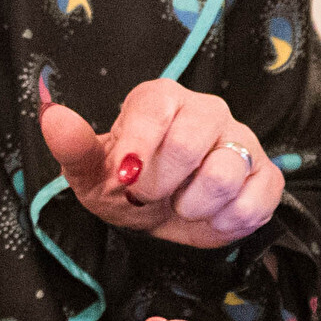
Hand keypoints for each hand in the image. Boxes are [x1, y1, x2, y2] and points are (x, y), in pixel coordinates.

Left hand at [42, 85, 284, 248]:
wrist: (160, 216)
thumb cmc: (125, 186)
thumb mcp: (90, 172)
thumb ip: (74, 146)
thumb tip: (53, 116)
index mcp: (162, 100)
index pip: (156, 108)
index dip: (139, 148)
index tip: (125, 177)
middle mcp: (207, 111)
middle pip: (192, 142)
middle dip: (162, 184)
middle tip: (149, 196)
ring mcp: (242, 141)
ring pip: (226, 174)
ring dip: (194, 206)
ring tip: (183, 206)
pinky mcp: (266, 174)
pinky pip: (257, 199)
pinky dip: (229, 221)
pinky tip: (212, 218)